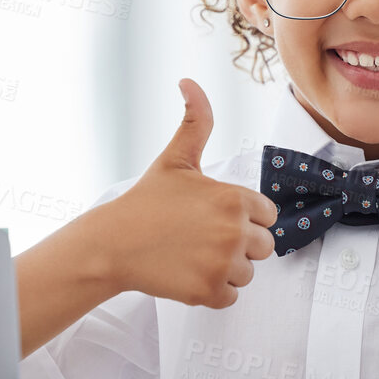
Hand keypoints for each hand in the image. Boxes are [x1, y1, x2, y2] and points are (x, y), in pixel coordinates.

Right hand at [97, 79, 278, 307]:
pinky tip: (189, 273)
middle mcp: (235, 231)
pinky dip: (213, 290)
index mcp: (235, 198)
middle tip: (202, 238)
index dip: (243, 217)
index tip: (214, 217)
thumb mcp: (176, 158)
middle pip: (263, 246)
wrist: (112, 244)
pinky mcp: (209, 291)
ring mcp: (223, 264)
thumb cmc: (145, 201)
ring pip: (247, 272)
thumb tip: (189, 81)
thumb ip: (196, 121)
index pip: (267, 215)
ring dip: (226, 268)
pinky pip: (231, 296)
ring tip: (192, 255)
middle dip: (238, 244)